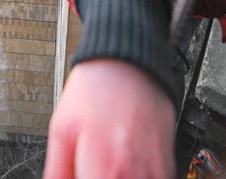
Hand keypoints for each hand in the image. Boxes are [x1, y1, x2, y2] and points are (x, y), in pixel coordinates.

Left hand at [44, 59, 175, 178]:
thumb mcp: (62, 128)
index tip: (80, 174)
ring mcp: (155, 169)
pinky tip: (123, 169)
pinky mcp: (167, 162)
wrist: (128, 60)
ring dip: (119, 178)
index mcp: (104, 167)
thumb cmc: (94, 89)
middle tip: (89, 167)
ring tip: (104, 166)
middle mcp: (133, 173)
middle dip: (98, 178)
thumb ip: (57, 171)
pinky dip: (138, 177)